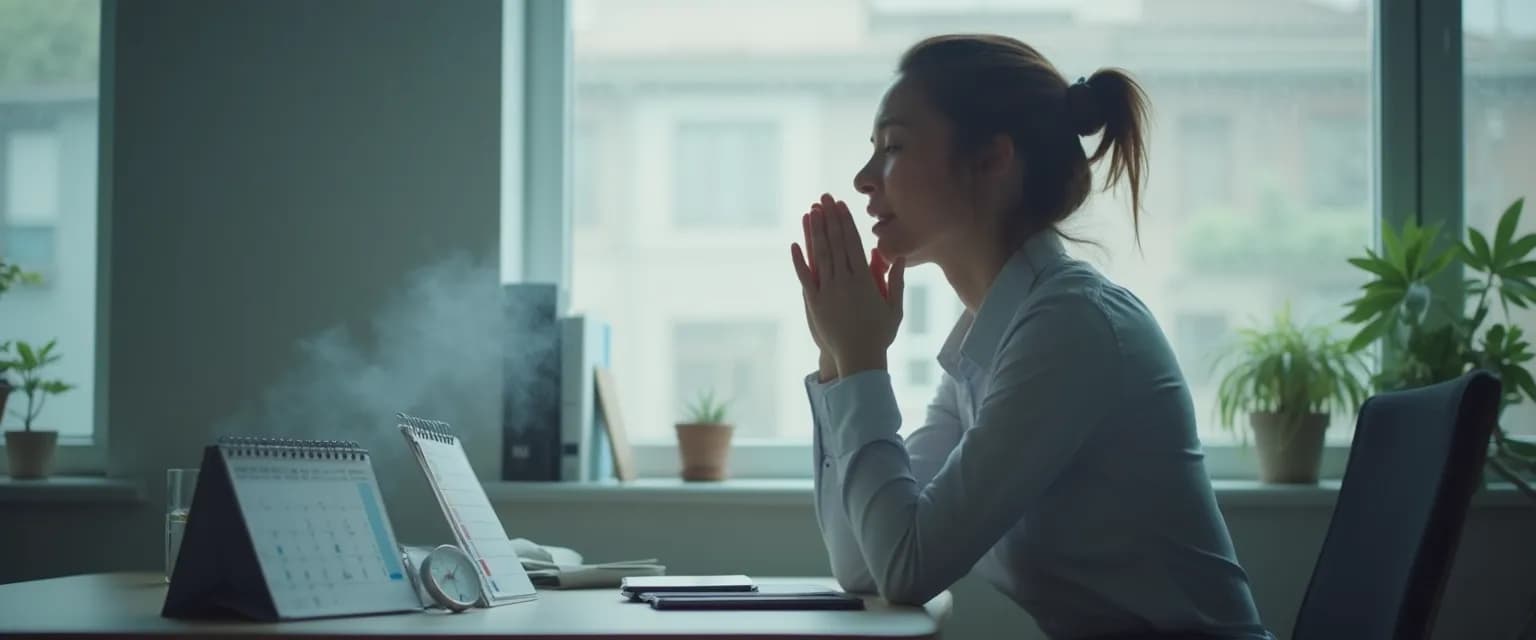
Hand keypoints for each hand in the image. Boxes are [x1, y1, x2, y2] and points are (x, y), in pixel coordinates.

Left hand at [790, 194, 905, 376]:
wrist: (858, 359)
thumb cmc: (880, 334)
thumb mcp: (894, 307)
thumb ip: (896, 280)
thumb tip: (897, 255)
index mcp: (864, 280)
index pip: (853, 244)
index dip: (846, 222)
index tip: (841, 205)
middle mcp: (844, 282)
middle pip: (835, 243)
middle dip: (830, 218)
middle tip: (824, 198)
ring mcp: (827, 292)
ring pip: (820, 256)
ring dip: (815, 232)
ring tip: (811, 212)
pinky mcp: (814, 303)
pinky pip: (805, 278)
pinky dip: (799, 261)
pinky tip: (795, 244)